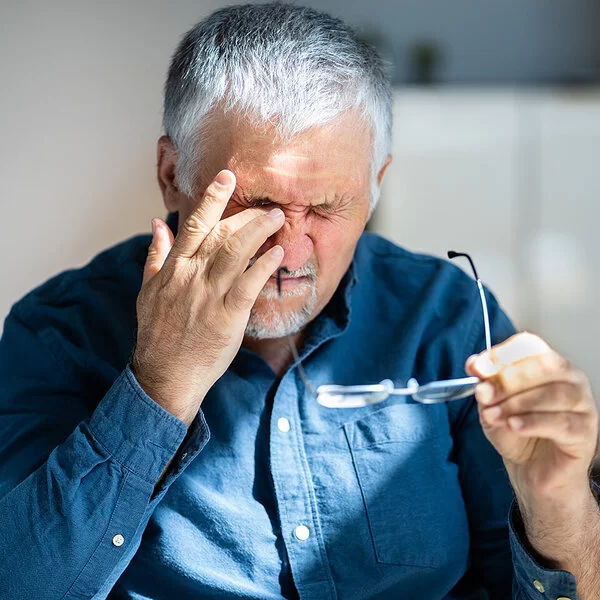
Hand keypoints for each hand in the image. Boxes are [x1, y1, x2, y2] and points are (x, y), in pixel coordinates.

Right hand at [131, 169, 284, 426]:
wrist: (165, 374)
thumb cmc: (158, 334)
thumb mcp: (147, 291)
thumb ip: (156, 255)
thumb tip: (157, 224)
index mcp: (174, 267)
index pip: (194, 223)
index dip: (212, 197)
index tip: (227, 176)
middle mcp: (191, 275)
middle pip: (222, 232)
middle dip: (248, 214)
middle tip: (269, 206)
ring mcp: (209, 294)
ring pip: (236, 251)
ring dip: (260, 230)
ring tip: (278, 218)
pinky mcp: (227, 315)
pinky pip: (249, 283)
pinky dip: (264, 264)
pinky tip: (279, 252)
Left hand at [467, 332, 597, 499]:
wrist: (531, 470)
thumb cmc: (516, 432)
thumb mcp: (492, 404)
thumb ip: (485, 384)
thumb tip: (474, 365)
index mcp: (548, 365)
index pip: (530, 346)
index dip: (502, 354)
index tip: (477, 368)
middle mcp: (571, 380)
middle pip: (545, 366)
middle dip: (508, 379)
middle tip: (483, 395)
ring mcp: (582, 406)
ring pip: (553, 394)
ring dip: (516, 404)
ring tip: (494, 415)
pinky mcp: (585, 433)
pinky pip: (561, 423)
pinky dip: (533, 422)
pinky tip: (514, 426)